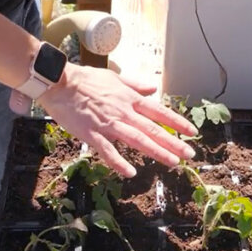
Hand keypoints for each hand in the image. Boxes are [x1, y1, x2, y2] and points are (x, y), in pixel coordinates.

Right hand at [34, 63, 198, 176]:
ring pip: (137, 140)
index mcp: (129, 99)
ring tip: (173, 163)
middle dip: (174, 143)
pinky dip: (119, 162)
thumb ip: (135, 84)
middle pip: (153, 129)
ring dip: (156, 152)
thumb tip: (153, 88)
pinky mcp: (92, 134)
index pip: (159, 112)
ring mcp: (108, 124)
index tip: (192, 133)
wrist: (60, 82)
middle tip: (189, 155)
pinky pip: (108, 151)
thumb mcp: (115, 78)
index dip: (177, 123)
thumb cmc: (86, 79)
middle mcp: (123, 112)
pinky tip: (130, 172)